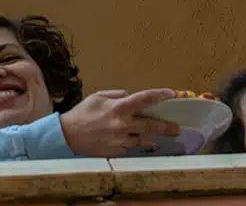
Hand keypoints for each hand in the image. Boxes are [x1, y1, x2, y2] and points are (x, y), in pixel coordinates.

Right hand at [59, 89, 179, 156]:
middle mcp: (122, 125)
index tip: (173, 94)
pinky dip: (135, 143)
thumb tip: (130, 97)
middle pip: (151, 125)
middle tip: (177, 128)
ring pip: (143, 139)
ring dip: (152, 137)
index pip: (144, 99)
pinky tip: (138, 141)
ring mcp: (120, 140)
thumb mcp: (99, 96)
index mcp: (118, 108)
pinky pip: (131, 147)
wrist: (68, 135)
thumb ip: (117, 95)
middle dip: (167, 127)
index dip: (160, 95)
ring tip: (159, 136)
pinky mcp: (117, 151)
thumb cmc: (82, 113)